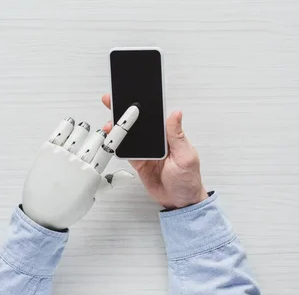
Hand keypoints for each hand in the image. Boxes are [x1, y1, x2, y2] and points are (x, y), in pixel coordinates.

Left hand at [22, 116, 132, 229]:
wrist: (41, 216)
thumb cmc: (67, 208)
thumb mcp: (92, 195)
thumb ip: (110, 181)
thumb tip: (128, 175)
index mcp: (93, 173)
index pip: (112, 144)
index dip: (123, 126)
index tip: (131, 112)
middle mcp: (78, 162)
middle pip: (97, 136)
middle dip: (99, 136)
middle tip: (95, 142)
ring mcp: (61, 155)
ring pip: (81, 130)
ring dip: (84, 131)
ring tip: (80, 139)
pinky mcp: (47, 151)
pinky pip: (61, 131)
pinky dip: (68, 125)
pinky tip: (70, 127)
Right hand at [102, 94, 207, 209]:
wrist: (180, 202)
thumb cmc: (189, 180)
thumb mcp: (186, 156)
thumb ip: (178, 136)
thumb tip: (176, 115)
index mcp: (169, 135)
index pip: (154, 117)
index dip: (142, 106)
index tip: (131, 97)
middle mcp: (156, 141)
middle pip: (138, 124)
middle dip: (124, 113)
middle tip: (112, 103)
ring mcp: (146, 151)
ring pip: (129, 136)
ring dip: (118, 130)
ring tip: (109, 125)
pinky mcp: (138, 162)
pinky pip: (125, 151)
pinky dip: (117, 146)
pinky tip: (111, 140)